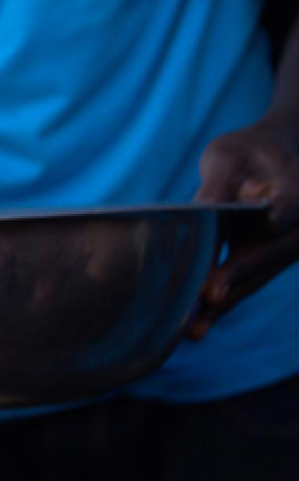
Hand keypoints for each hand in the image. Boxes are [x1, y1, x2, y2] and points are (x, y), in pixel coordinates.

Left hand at [189, 117, 298, 338]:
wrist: (272, 157)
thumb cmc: (247, 152)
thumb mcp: (228, 156)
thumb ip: (218, 185)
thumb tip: (203, 211)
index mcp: (298, 190)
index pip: (284, 216)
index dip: (263, 239)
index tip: (241, 259)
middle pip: (268, 256)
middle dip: (234, 281)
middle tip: (204, 302)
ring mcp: (288, 247)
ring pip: (257, 277)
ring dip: (226, 303)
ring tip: (194, 331)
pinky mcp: (270, 260)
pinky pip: (248, 282)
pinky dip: (224, 300)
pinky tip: (199, 327)